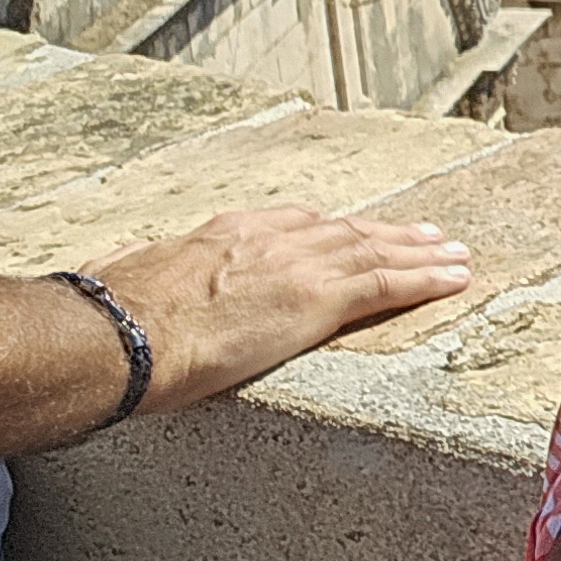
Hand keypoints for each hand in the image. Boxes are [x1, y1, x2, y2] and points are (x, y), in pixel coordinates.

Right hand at [86, 207, 471, 415]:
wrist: (119, 336)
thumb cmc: (104, 317)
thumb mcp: (116, 276)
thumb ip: (128, 269)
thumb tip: (106, 271)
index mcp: (225, 233)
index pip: (294, 224)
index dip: (332, 229)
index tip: (354, 231)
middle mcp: (271, 239)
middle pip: (346, 232)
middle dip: (390, 234)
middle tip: (428, 235)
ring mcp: (300, 265)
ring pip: (378, 252)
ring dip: (422, 253)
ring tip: (456, 255)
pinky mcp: (319, 299)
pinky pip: (389, 284)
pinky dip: (428, 278)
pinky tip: (455, 279)